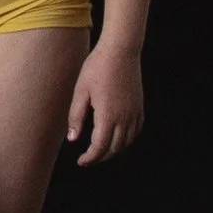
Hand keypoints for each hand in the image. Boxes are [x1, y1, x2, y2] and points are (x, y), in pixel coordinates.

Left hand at [65, 42, 143, 165]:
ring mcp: (134, 112)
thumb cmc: (97, 68)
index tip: (81, 161)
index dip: (90, 158)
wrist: (121, 50)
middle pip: (114, 148)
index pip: (100, 147)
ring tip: (100, 150)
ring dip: (114, 150)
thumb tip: (73, 139)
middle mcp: (124, 117)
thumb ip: (76, 117)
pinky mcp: (139, 106)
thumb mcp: (80, 92)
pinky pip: (136, 130)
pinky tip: (117, 137)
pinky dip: (126, 139)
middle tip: (88, 158)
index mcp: (108, 115)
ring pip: (127, 142)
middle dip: (100, 157)